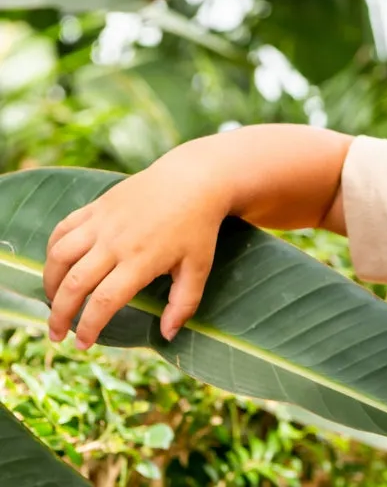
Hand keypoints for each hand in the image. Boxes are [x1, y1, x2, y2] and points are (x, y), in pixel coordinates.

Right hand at [43, 146, 230, 348]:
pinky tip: (57, 266)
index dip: (89, 327)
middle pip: (74, 284)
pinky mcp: (98, 205)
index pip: (103, 301)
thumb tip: (167, 336)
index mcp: (141, 260)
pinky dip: (52, 249)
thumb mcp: (199, 266)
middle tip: (57, 334)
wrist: (195, 179)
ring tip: (54, 301)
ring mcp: (103, 221)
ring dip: (50, 283)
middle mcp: (116, 242)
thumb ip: (184, 303)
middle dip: (60, 315)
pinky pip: (63, 228)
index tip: (83, 344)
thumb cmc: (198, 226)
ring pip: (59, 256)